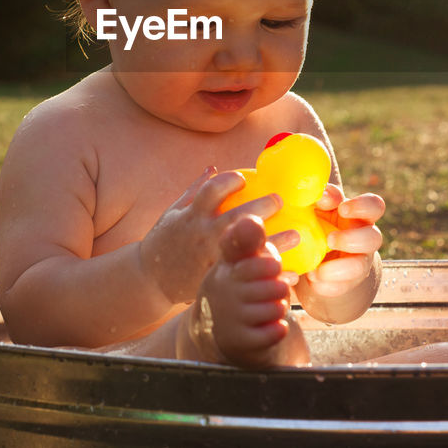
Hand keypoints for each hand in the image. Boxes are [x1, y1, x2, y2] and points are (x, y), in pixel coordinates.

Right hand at [139, 168, 282, 305]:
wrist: (151, 279)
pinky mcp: (217, 279)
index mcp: (192, 216)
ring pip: (247, 249)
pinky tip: (291, 272)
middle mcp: (201, 236)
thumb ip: (194, 191)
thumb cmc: (164, 241)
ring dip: (274, 241)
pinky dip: (268, 273)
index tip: (245, 177)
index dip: (229, 181)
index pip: (211, 191)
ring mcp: (210, 258)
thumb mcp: (173, 213)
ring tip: (297, 234)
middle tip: (281, 200)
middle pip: (235, 218)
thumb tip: (213, 168)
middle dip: (261, 207)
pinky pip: (248, 275)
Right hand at [187, 214, 308, 367]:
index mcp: (225, 269)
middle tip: (269, 289)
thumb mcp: (236, 262)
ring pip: (277, 307)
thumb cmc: (235, 288)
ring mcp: (231, 318)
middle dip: (278, 287)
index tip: (269, 267)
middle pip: (274, 284)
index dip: (271, 265)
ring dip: (278, 308)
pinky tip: (266, 325)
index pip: (259, 262)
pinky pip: (275, 331)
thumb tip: (251, 219)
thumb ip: (247, 240)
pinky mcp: (240, 341)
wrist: (214, 331)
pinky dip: (277, 328)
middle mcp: (225, 292)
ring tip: (266, 307)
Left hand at [301, 185, 384, 299]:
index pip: (374, 206)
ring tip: (317, 269)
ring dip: (339, 268)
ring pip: (359, 267)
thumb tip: (321, 195)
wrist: (316, 255)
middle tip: (329, 240)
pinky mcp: (346, 283)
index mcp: (359, 215)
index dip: (362, 206)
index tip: (342, 208)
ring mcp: (358, 262)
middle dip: (352, 239)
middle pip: (374, 238)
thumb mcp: (318, 206)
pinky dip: (325, 284)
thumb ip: (322, 197)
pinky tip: (312, 278)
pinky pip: (341, 287)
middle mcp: (364, 238)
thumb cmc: (317, 221)